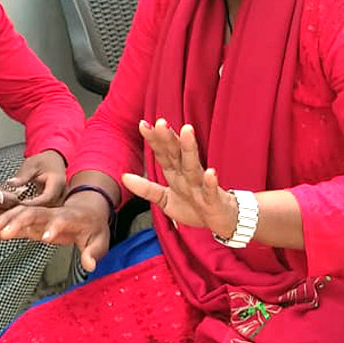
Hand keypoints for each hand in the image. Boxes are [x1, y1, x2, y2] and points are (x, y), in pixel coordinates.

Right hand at [0, 196, 111, 271]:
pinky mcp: (32, 224)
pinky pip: (14, 223)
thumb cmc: (93, 228)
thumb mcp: (99, 241)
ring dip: (5, 221)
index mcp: (69, 218)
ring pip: (20, 214)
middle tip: (4, 233)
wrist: (87, 211)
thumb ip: (94, 253)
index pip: (60, 220)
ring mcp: (40, 217)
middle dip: (19, 221)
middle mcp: (52, 214)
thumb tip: (90, 265)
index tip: (45, 238)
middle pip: (33, 214)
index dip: (53, 227)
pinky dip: (1, 228)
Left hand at [6, 150, 66, 206]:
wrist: (54, 160)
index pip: (46, 197)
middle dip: (32, 211)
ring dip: (34, 212)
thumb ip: (23, 175)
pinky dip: (36, 211)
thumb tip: (11, 183)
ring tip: (19, 211)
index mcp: (57, 182)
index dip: (33, 204)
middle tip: (16, 210)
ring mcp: (60, 199)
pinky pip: (47, 210)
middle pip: (48, 208)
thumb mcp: (32, 164)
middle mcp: (61, 192)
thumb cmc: (44, 161)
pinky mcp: (56, 202)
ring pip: (48, 211)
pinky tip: (25, 210)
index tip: (20, 204)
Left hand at [125, 119, 237, 237]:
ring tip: (187, 131)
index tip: (143, 124)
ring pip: (193, 165)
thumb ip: (145, 188)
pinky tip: (210, 172)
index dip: (153, 140)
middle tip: (161, 122)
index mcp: (175, 173)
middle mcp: (187, 175)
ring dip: (190, 148)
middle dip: (169, 138)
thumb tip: (123, 177)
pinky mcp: (213, 199)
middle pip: (177, 153)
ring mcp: (200, 185)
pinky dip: (210, 182)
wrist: (220, 221)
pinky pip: (211, 190)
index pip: (163, 153)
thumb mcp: (165, 199)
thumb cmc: (194, 206)